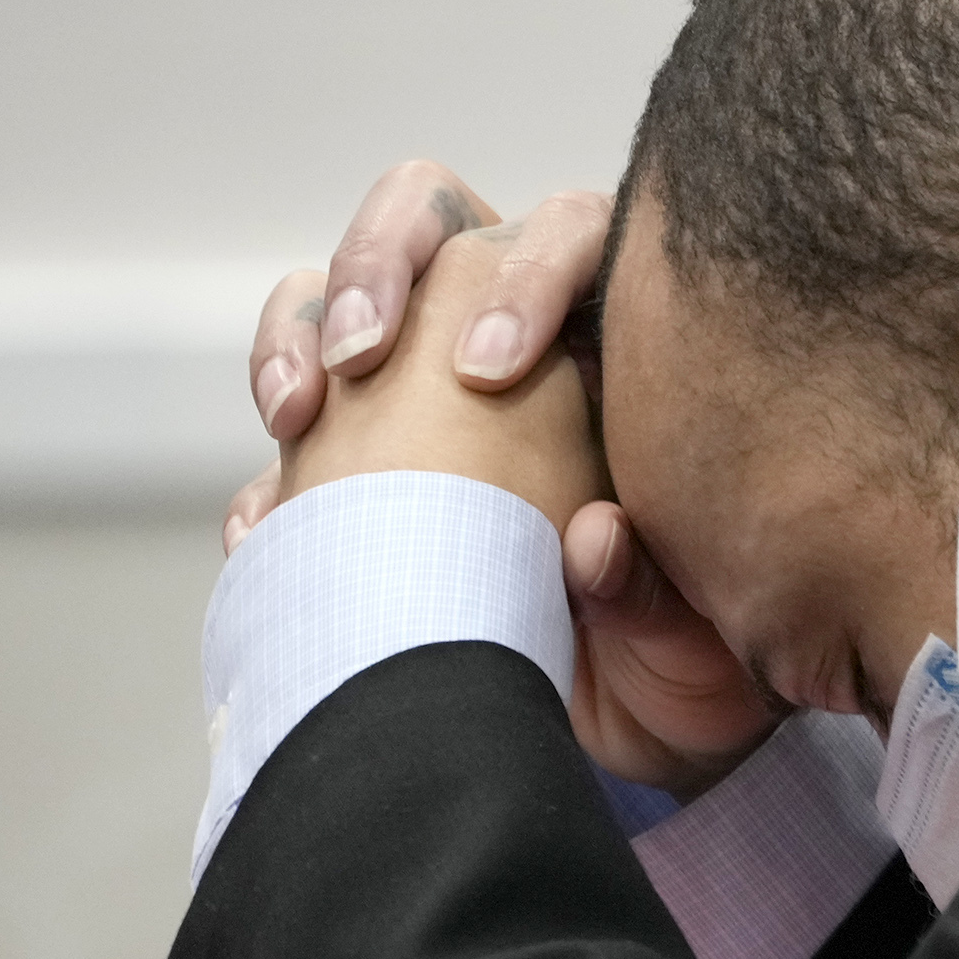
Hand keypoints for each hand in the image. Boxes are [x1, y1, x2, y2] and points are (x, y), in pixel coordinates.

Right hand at [233, 160, 774, 795]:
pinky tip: (267, 532)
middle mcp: (515, 341)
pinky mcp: (363, 473)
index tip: (490, 370)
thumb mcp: (691, 639)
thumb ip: (650, 586)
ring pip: (338, 297)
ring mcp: (425, 399)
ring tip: (298, 419)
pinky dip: (271, 475)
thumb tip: (593, 541)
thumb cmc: (688, 667)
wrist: (629, 738)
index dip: (524, 274)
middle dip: (380, 262)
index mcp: (619, 345)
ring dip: (299, 333)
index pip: (569, 233)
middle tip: (364, 360)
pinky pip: (297, 435)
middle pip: (432, 220)